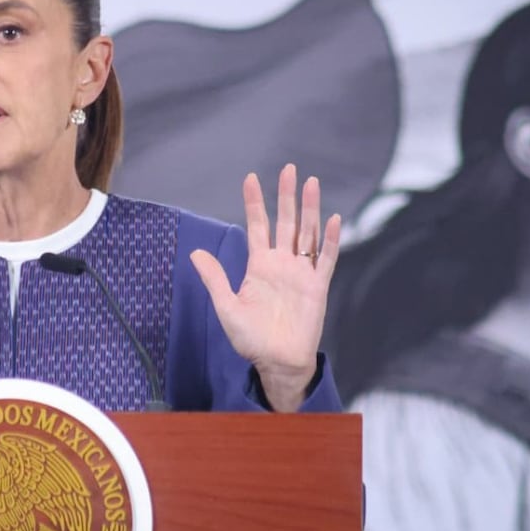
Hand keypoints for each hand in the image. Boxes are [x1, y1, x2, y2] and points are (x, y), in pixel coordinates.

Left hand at [190, 164, 339, 410]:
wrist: (276, 361)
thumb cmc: (250, 338)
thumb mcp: (227, 307)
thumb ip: (215, 279)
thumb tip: (196, 253)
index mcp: (259, 265)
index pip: (257, 226)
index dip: (255, 203)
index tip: (251, 178)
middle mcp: (282, 264)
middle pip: (286, 222)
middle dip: (287, 196)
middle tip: (290, 168)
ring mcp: (301, 273)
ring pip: (308, 234)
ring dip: (310, 209)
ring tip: (311, 183)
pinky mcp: (317, 287)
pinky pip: (326, 260)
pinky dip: (330, 241)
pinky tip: (334, 220)